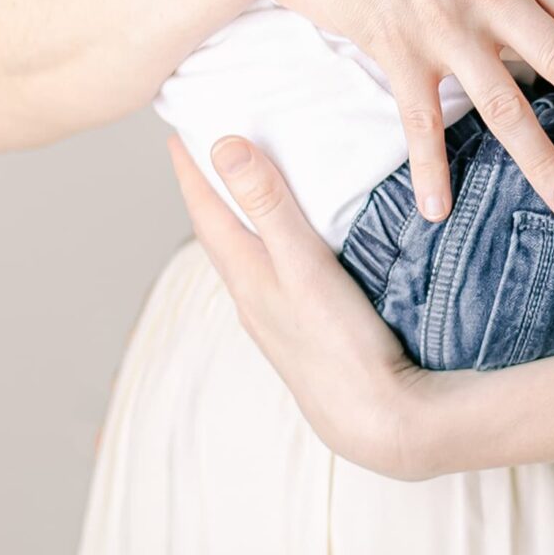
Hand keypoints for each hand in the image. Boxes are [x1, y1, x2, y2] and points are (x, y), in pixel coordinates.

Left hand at [169, 136, 445, 476]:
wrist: (377, 421)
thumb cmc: (340, 343)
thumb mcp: (303, 265)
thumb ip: (268, 205)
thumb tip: (223, 147)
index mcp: (246, 277)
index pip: (206, 212)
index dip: (191, 171)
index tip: (176, 132)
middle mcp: (251, 299)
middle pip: (219, 234)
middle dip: (209, 191)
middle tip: (204, 150)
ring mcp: (274, 321)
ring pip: (243, 258)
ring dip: (237, 220)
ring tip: (242, 190)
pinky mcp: (300, 334)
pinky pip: (269, 277)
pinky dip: (266, 248)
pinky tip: (286, 252)